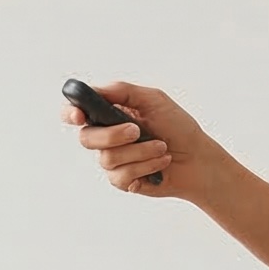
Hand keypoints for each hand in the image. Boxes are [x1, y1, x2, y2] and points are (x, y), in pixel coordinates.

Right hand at [65, 82, 213, 201]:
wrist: (198, 159)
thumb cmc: (178, 127)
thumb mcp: (153, 100)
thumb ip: (122, 91)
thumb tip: (95, 89)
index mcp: (109, 113)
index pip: (76, 112)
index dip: (71, 113)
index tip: (79, 116)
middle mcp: (106, 137)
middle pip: (87, 138)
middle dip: (112, 135)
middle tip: (137, 131)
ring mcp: (113, 160)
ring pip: (107, 158)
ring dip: (140, 151)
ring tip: (162, 147)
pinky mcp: (122, 180)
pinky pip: (121, 175)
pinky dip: (146, 166)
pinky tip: (162, 163)